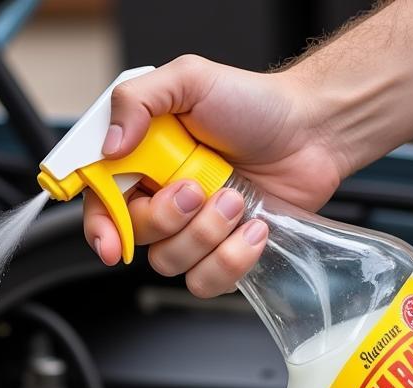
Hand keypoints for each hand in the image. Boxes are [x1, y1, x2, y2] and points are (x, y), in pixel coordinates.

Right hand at [83, 55, 346, 296]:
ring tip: (237, 199)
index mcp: (142, 164)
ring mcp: (190, 232)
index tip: (110, 242)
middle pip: (135, 237)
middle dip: (169, 217)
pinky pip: (205, 282)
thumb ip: (138, 101)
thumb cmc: (254, 106)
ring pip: (170, 262)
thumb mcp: (190, 80)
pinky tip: (252, 228)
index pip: (100, 205)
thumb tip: (109, 145)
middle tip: (199, 187)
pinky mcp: (219, 256)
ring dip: (208, 234)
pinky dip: (230, 259)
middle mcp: (162, 201)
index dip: (100, 228)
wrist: (312, 132)